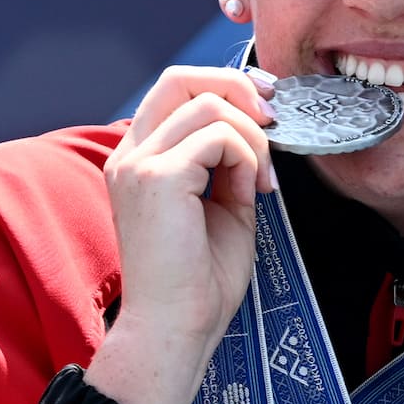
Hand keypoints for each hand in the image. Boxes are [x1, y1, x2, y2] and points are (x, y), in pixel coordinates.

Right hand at [86, 66, 277, 403]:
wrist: (178, 327)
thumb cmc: (200, 281)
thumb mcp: (223, 206)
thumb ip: (231, 163)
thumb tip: (258, 131)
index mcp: (140, 158)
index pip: (176, 89)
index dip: (226, 86)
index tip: (266, 109)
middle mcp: (130, 154)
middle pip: (181, 77)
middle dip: (237, 87)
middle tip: (273, 120)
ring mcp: (138, 163)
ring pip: (209, 105)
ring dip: (254, 137)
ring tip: (263, 182)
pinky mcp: (156, 178)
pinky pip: (220, 137)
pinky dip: (249, 158)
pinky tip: (254, 193)